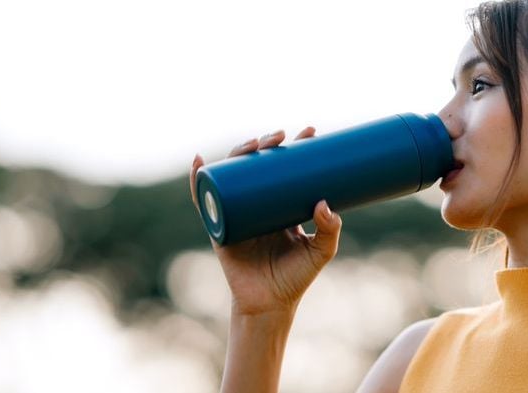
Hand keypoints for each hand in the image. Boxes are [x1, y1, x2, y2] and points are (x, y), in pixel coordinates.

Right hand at [189, 127, 342, 315]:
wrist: (269, 304)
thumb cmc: (296, 278)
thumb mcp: (320, 251)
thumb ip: (329, 229)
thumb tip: (324, 203)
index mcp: (281, 205)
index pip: (288, 168)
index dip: (296, 148)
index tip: (309, 132)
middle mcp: (258, 204)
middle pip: (259, 164)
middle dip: (268, 144)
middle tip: (282, 136)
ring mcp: (237, 211)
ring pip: (234, 173)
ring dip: (239, 152)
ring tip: (254, 144)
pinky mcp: (218, 225)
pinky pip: (204, 200)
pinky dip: (198, 180)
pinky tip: (199, 162)